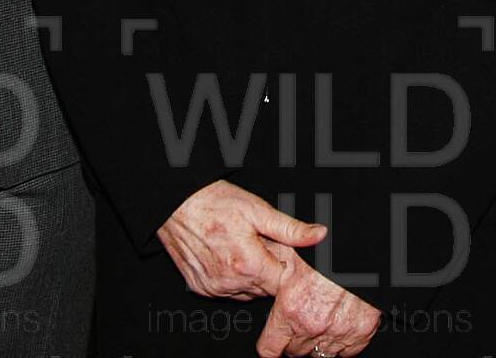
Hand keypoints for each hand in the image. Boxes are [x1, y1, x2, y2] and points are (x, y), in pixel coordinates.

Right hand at [157, 180, 327, 300]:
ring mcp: (213, 288)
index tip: (276, 248)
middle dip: (267, 269)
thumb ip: (290, 229)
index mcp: (249, 265)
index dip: (283, 264)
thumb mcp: (258, 210)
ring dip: (249, 276)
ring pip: (246, 292)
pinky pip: (225, 292)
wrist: (176, 204)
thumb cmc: (215, 202)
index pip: (282, 282)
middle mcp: (230, 282)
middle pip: (265, 289)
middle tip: (257, 243)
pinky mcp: (199, 288)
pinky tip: (226, 256)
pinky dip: (230, 278)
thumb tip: (319, 235)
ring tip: (240, 248)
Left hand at [257, 249, 381, 357]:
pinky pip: (345, 353)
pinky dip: (342, 343)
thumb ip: (272, 270)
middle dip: (295, 339)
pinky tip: (339, 326)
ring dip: (317, 342)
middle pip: (294, 352)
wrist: (361, 252)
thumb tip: (257, 266)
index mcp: (291, 308)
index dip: (271, 344)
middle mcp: (312, 325)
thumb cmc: (327, 253)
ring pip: (318, 354)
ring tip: (321, 321)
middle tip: (302, 320)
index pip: (269, 349)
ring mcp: (337, 334)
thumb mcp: (290, 253)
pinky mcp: (359, 335)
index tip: (275, 339)